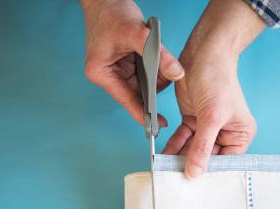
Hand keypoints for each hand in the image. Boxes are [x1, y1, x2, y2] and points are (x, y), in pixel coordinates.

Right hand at [81, 0, 184, 125]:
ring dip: (155, 72)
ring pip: (144, 82)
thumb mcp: (137, 33)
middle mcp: (108, 75)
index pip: (127, 100)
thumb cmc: (112, 12)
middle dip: (154, 83)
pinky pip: (145, 71)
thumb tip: (177, 74)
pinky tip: (154, 51)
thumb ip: (159, 55)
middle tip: (167, 70)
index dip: (144, 114)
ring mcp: (117, 70)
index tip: (158, 126)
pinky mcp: (125, 63)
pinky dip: (153, 64)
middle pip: (138, 92)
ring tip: (155, 52)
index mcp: (102, 74)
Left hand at [162, 0, 264, 178]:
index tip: (195, 187)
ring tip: (166, 171)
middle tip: (175, 181)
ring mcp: (208, 127)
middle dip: (192, 166)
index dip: (211, 173)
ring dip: (179, 158)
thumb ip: (202, 147)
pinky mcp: (193, 120)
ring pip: (192, 149)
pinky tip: (163, 156)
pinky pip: (182, 139)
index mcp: (240, 134)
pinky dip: (173, 146)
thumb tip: (195, 174)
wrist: (203, 54)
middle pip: (207, 157)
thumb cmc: (218, 80)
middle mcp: (225, 133)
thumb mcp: (212, 117)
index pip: (226, 161)